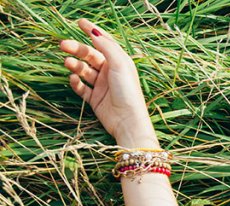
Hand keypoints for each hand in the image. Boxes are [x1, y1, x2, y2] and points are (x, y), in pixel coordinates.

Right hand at [59, 18, 157, 146]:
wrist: (128, 121)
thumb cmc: (128, 92)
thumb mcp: (120, 65)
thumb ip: (107, 47)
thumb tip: (95, 32)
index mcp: (119, 63)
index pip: (104, 43)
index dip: (92, 32)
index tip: (79, 22)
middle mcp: (110, 72)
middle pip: (90, 55)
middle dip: (77, 49)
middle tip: (63, 45)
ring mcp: (102, 86)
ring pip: (84, 70)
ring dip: (74, 65)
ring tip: (67, 62)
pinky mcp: (95, 99)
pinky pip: (81, 87)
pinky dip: (76, 82)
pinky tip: (74, 80)